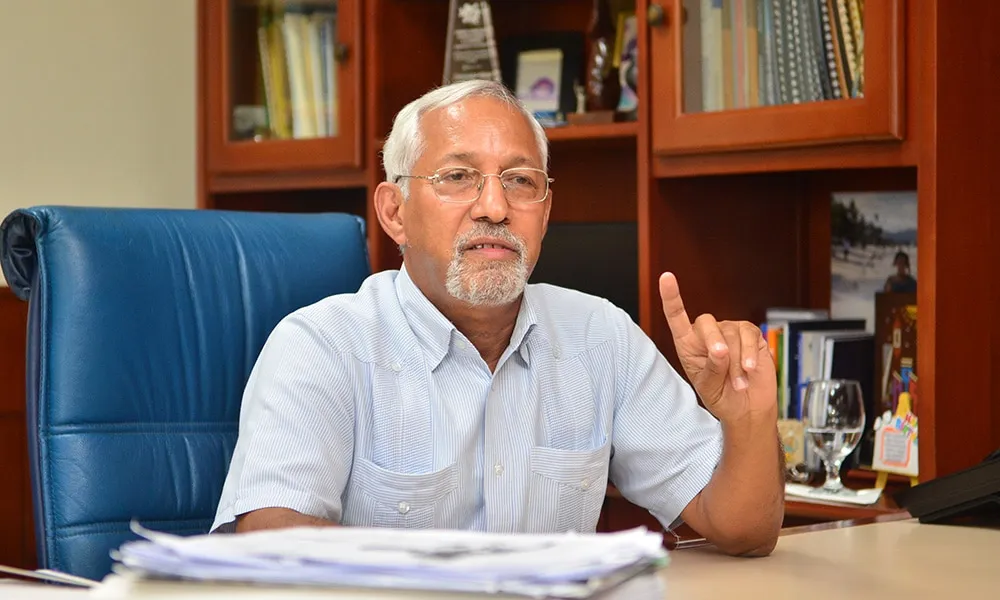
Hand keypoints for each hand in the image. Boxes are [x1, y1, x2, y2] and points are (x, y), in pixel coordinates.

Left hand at [659, 272, 776, 422]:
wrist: (747, 407)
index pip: (676, 316)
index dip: (671, 297)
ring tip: (738, 382)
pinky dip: (749, 354)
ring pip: (731, 334)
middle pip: (706, 322)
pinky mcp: (751, 335)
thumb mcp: (709, 387)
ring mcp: (730, 331)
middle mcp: (707, 333)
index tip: (666, 278)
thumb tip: (721, 349)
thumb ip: (712, 369)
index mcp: (688, 343)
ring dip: (736, 361)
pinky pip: (750, 336)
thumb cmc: (721, 396)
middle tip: (722, 362)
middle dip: (714, 343)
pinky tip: (749, 369)